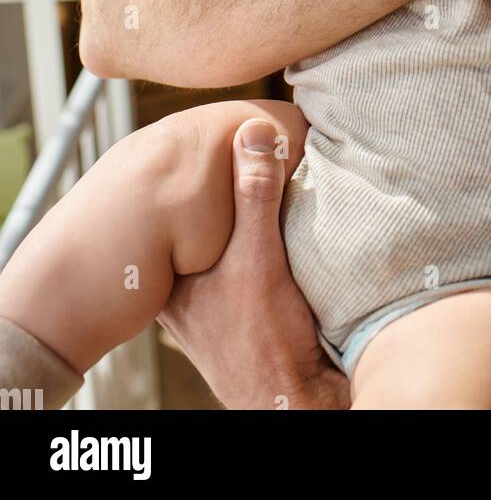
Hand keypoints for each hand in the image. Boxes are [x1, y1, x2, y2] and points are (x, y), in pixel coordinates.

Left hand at [158, 114, 349, 409]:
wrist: (295, 396)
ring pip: (211, 231)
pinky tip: (269, 204)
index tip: (193, 135)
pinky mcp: (236, 298)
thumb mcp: (260, 256)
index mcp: (167, 277)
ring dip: (232, 203)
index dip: (175, 171)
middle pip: (186, 218)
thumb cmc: (266, 339)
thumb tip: (254, 130)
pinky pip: (236, 245)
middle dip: (206, 182)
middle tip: (220, 140)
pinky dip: (249, 223)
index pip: (160, 209)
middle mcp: (179, 285)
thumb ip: (255, 194)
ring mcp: (206, 294)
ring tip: (248, 163)